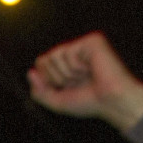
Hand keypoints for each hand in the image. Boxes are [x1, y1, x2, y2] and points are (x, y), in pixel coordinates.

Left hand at [28, 32, 142, 131]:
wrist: (112, 101)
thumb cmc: (90, 102)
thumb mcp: (58, 101)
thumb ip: (40, 91)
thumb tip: (30, 73)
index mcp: (67, 64)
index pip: (41, 63)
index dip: (47, 79)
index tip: (65, 88)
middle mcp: (74, 52)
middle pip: (45, 59)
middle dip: (57, 77)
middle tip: (77, 82)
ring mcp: (83, 45)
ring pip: (55, 55)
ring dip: (68, 73)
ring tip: (85, 76)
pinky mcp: (92, 41)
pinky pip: (69, 52)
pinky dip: (77, 67)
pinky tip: (91, 69)